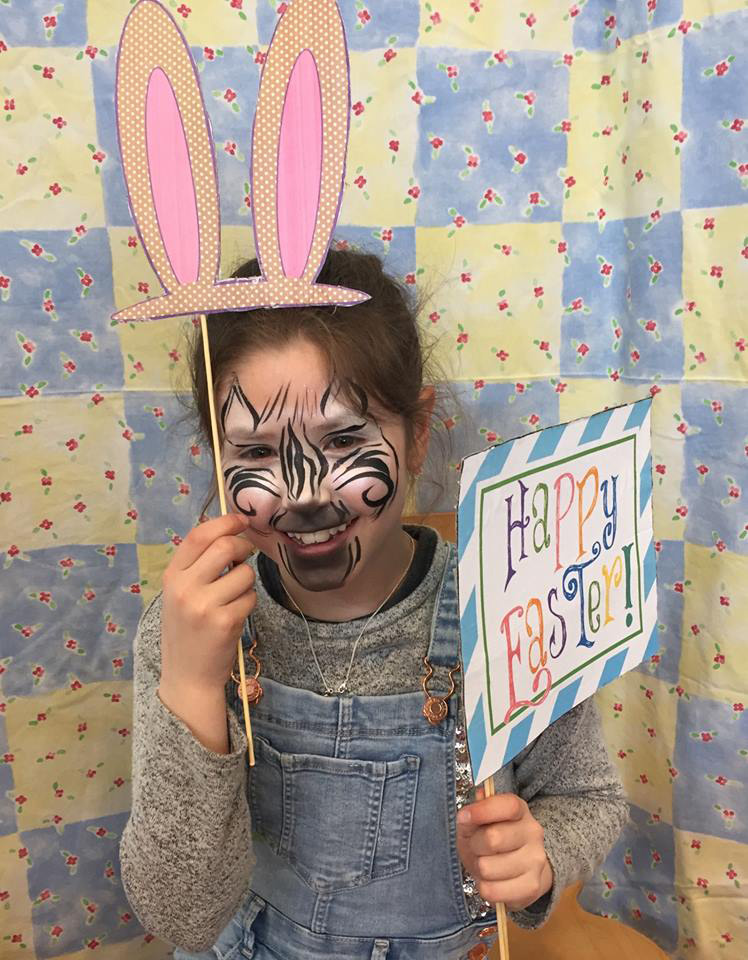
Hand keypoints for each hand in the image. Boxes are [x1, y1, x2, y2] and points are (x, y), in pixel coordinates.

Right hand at [160, 513, 256, 694]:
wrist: (187, 677)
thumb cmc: (187, 631)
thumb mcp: (180, 594)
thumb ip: (198, 565)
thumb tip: (229, 533)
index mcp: (172, 576)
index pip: (198, 535)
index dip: (224, 522)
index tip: (241, 521)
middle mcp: (185, 588)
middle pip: (225, 546)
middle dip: (243, 547)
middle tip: (245, 556)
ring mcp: (204, 606)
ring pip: (244, 573)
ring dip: (246, 582)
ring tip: (233, 598)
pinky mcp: (225, 622)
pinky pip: (250, 597)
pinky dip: (248, 603)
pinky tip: (234, 616)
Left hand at [456, 789, 553, 910]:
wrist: (519, 868)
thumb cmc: (492, 839)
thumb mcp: (478, 821)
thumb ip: (472, 814)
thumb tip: (466, 816)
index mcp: (520, 811)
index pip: (508, 806)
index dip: (483, 811)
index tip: (464, 817)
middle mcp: (533, 833)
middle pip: (493, 839)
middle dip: (475, 845)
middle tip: (476, 847)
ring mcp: (535, 861)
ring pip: (488, 868)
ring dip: (478, 868)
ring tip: (484, 864)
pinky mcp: (532, 887)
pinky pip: (492, 891)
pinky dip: (484, 887)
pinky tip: (491, 880)